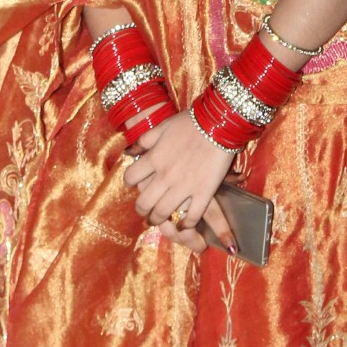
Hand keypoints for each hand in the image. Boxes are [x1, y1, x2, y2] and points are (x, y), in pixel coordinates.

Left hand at [121, 110, 239, 253]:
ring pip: (163, 212)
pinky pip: (191, 216)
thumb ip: (144, 141)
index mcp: (153, 158)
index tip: (134, 186)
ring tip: (160, 220)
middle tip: (145, 212)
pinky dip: (185, 224)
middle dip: (142, 210)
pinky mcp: (204, 192)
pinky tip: (184, 224)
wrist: (218, 124)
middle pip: (144, 202)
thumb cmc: (190, 122)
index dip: (129, 183)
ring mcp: (184, 186)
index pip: (130, 178)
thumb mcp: (162, 127)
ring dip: (158, 219)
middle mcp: (165, 176)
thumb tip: (128, 152)